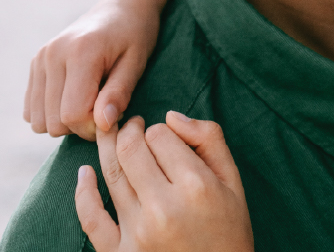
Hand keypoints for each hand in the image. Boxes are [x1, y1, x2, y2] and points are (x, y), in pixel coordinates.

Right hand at [23, 0, 159, 139]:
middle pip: (53, 121)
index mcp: (81, 52)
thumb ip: (118, 93)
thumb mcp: (136, 62)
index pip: (73, 114)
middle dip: (81, 125)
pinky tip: (75, 95)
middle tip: (105, 107)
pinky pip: (31, 110)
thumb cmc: (136, 33)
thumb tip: (103, 125)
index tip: (114, 115)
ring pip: (38, 120)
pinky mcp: (35, 64)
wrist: (124, 5)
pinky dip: (51, 112)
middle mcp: (52, 55)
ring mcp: (40, 58)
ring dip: (64, 121)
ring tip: (91, 100)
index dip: (94, 126)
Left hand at [74, 112, 254, 251]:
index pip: (161, 135)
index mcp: (196, 185)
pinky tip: (84, 173)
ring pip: (112, 175)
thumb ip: (209, 139)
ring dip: (108, 148)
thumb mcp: (234, 181)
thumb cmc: (229, 230)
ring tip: (110, 133)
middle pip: (131, 150)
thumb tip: (171, 116)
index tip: (166, 136)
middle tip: (134, 124)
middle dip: (130, 130)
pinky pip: (91, 219)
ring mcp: (137, 233)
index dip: (161, 129)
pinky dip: (83, 192)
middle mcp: (163, 207)